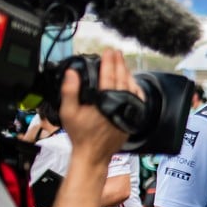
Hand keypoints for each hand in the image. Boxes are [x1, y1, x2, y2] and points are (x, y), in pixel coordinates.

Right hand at [61, 49, 141, 169]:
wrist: (94, 154)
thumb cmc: (80, 134)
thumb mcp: (68, 112)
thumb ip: (69, 91)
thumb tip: (72, 73)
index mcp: (104, 102)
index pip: (108, 77)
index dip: (109, 63)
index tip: (108, 52)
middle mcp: (119, 105)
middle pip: (121, 79)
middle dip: (119, 64)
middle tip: (116, 53)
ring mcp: (127, 112)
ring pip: (131, 88)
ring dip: (127, 74)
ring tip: (122, 64)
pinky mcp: (132, 118)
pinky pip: (138, 100)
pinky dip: (135, 89)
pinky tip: (132, 82)